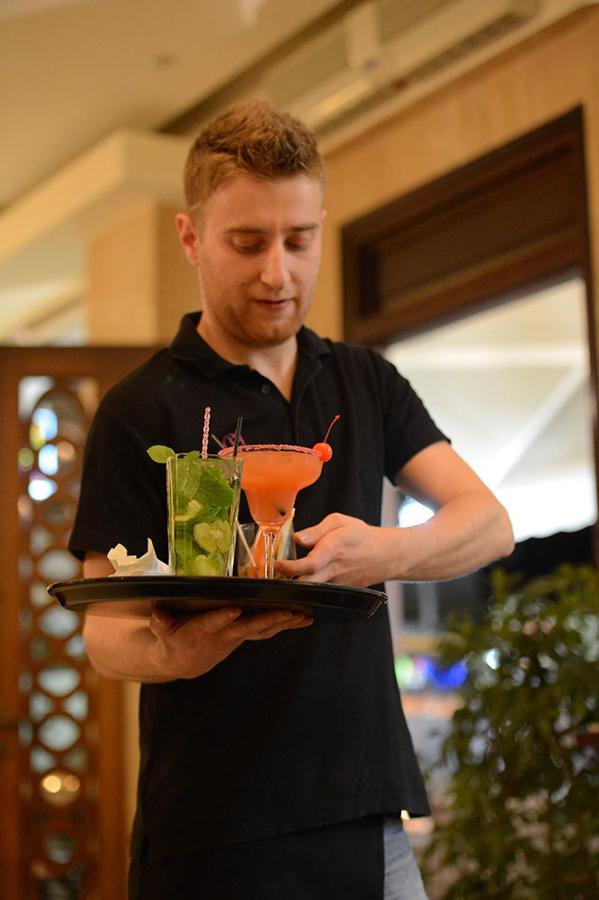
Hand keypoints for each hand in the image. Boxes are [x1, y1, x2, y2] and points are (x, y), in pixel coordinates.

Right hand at [148, 606, 311, 678]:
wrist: (185, 661)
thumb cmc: (172, 638)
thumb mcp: (161, 630)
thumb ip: (161, 621)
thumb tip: (158, 613)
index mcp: (202, 630)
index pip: (212, 623)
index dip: (222, 618)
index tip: (234, 610)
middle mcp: (224, 634)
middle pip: (249, 627)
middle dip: (269, 619)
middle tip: (288, 612)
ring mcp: (238, 636)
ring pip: (264, 629)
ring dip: (284, 622)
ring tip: (305, 615)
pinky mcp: (246, 635)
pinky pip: (269, 630)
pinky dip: (287, 624)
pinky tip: (305, 618)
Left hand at [276, 513, 392, 586]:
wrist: (386, 555)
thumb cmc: (361, 535)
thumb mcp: (339, 522)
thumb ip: (315, 531)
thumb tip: (296, 538)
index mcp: (334, 549)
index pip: (310, 563)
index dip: (290, 566)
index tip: (276, 563)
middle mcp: (334, 569)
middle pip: (306, 582)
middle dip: (286, 582)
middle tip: (270, 576)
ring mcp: (337, 583)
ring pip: (311, 589)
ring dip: (295, 585)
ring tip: (280, 577)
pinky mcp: (338, 590)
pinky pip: (319, 590)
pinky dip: (307, 586)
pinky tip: (298, 579)